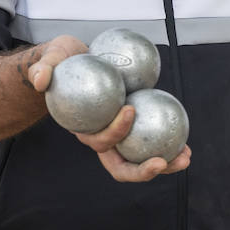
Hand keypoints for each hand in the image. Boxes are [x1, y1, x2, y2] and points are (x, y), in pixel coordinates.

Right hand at [27, 36, 191, 182]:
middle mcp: (103, 140)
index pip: (99, 141)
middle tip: (165, 161)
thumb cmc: (61, 63)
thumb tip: (42, 80)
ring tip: (186, 157)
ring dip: (165, 163)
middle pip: (122, 166)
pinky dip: (170, 144)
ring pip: (141, 161)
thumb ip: (42, 69)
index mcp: (85, 130)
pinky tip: (187, 142)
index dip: (114, 132)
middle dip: (144, 170)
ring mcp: (121, 138)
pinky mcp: (136, 130)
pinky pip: (153, 142)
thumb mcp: (49, 59)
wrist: (75, 64)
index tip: (130, 109)